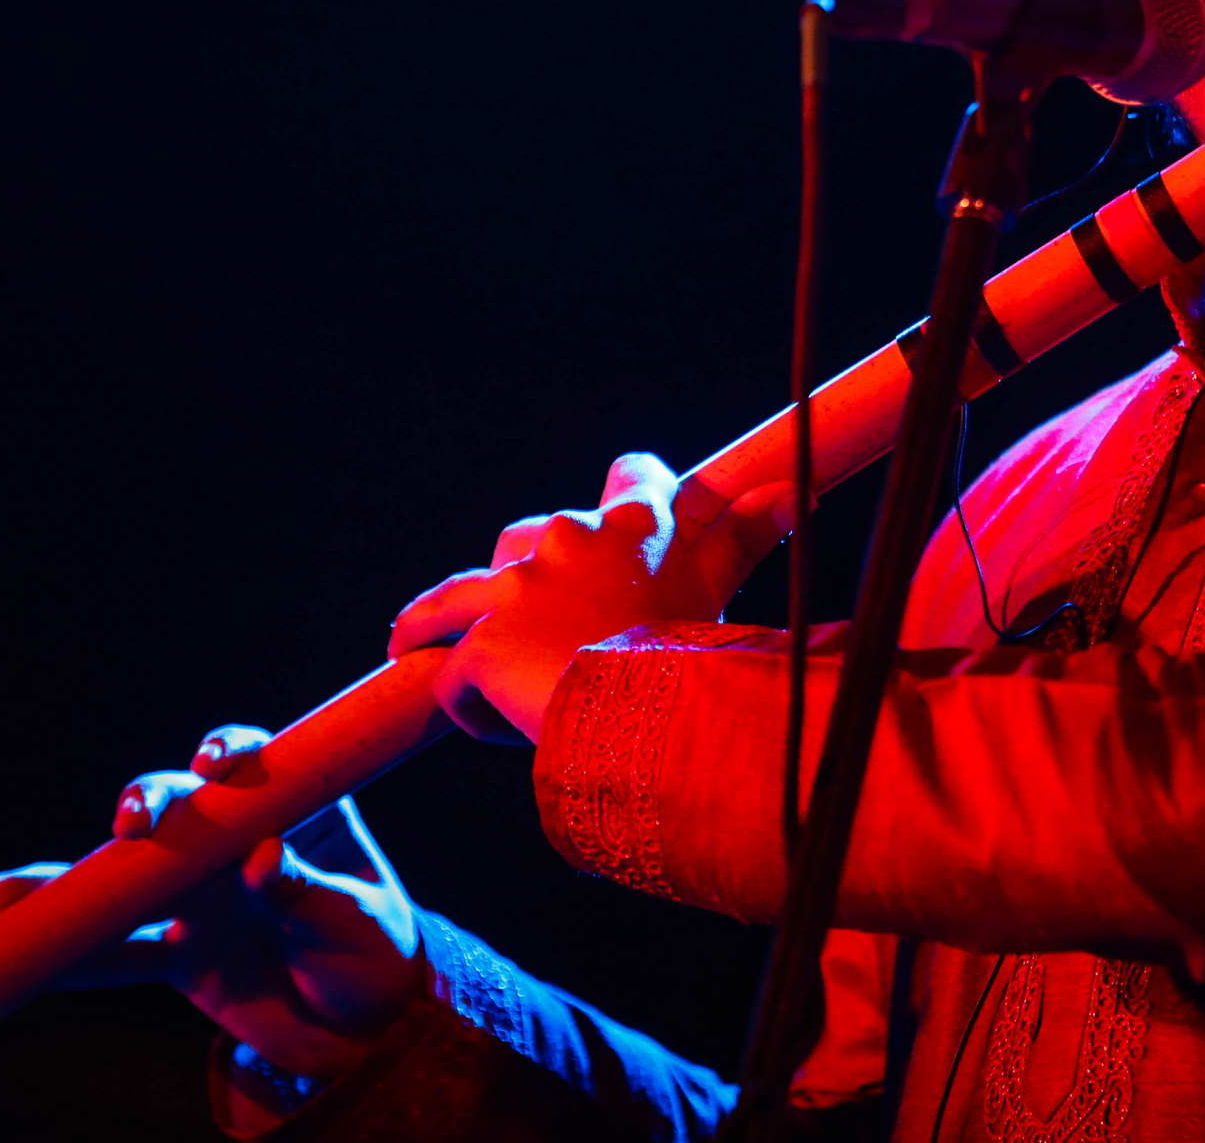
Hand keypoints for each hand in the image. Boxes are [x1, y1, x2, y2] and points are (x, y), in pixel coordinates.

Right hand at [0, 723, 427, 1081]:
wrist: (360, 1031)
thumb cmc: (372, 957)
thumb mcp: (357, 924)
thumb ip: (310, 892)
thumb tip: (262, 859)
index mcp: (299, 813)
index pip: (260, 767)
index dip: (231, 754)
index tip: (214, 765)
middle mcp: (240, 842)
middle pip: (185, 809)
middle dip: (152, 803)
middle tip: (137, 822)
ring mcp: (203, 895)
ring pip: (135, 876)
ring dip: (78, 877)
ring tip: (12, 887)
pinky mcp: (178, 950)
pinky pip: (119, 952)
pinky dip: (69, 954)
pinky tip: (11, 941)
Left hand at [387, 452, 752, 743]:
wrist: (645, 714)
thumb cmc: (691, 655)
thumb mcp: (718, 593)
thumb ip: (745, 539)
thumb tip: (792, 492)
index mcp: (630, 528)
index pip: (632, 478)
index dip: (632, 491)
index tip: (630, 507)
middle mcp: (563, 542)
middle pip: (525, 539)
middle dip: (524, 575)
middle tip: (534, 622)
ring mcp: (513, 593)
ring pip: (454, 599)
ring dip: (436, 621)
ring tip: (412, 640)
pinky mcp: (478, 649)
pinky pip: (455, 677)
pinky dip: (467, 702)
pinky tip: (490, 727)